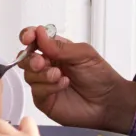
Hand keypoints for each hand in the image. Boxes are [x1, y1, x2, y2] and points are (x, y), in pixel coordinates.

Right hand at [18, 26, 135, 132]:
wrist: (108, 102)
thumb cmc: (100, 77)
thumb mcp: (84, 54)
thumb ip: (60, 46)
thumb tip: (40, 34)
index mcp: (56, 50)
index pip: (35, 39)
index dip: (28, 36)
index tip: (28, 38)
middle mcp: (48, 66)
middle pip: (26, 58)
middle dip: (30, 58)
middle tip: (42, 62)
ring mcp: (44, 83)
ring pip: (28, 74)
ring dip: (42, 74)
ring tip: (59, 75)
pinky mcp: (44, 100)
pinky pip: (36, 91)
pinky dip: (48, 86)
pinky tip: (63, 84)